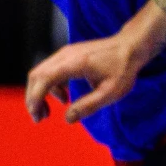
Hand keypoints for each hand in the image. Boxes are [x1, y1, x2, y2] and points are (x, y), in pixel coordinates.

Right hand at [24, 23, 157, 124]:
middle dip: (33, 98)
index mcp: (74, 63)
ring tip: (48, 113)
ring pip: (41, 72)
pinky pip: (51, 70)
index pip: (44, 79)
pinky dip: (50, 86)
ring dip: (40, 93)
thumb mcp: (110, 93)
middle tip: (39, 118)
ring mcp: (66, 53)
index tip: (37, 116)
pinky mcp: (69, 54)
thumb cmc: (123, 68)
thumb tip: (67, 118)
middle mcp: (66, 55)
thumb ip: (87, 106)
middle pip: (36, 75)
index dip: (35, 99)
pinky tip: (63, 98)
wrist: (131, 46)